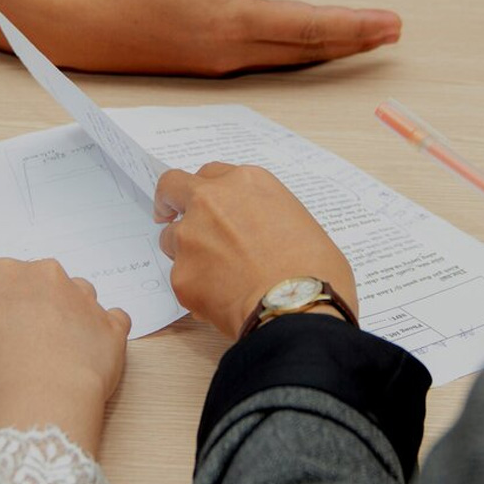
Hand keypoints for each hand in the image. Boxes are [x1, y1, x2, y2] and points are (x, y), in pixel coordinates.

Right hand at [0, 258, 130, 453]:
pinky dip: (99, 332)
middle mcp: (48, 276)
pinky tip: (86, 351)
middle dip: (22, 311)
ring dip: (62, 317)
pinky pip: (110, 320)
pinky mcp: (111, 323)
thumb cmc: (0, 366)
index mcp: (6, 274)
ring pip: (72, 297)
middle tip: (12, 345)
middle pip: (31, 288)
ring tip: (51, 351)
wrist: (48, 391)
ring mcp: (84, 297)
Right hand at [18, 0, 400, 74]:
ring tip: (361, 39)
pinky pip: (266, 61)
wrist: (78, 27)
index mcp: (231, 21)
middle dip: (353, 40)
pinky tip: (305, 47)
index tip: (391, 24)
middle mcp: (232, 51)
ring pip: (289, 59)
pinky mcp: (206, 66)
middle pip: (307, 49)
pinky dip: (297, 53)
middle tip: (391, 34)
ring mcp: (219, 64)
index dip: (355, 25)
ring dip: (328, 49)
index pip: (310, 26)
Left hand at [154, 163, 356, 338]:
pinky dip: (196, 288)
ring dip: (186, 251)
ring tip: (216, 276)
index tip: (209, 205)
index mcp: (246, 183)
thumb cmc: (313, 270)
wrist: (297, 308)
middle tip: (170, 214)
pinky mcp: (181, 274)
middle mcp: (211, 201)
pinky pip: (182, 278)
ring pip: (171, 237)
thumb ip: (264, 216)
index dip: (210, 192)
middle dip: (170, 200)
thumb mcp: (299, 222)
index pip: (212, 175)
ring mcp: (191, 236)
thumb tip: (258, 235)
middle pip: (173, 187)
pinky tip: (223, 301)